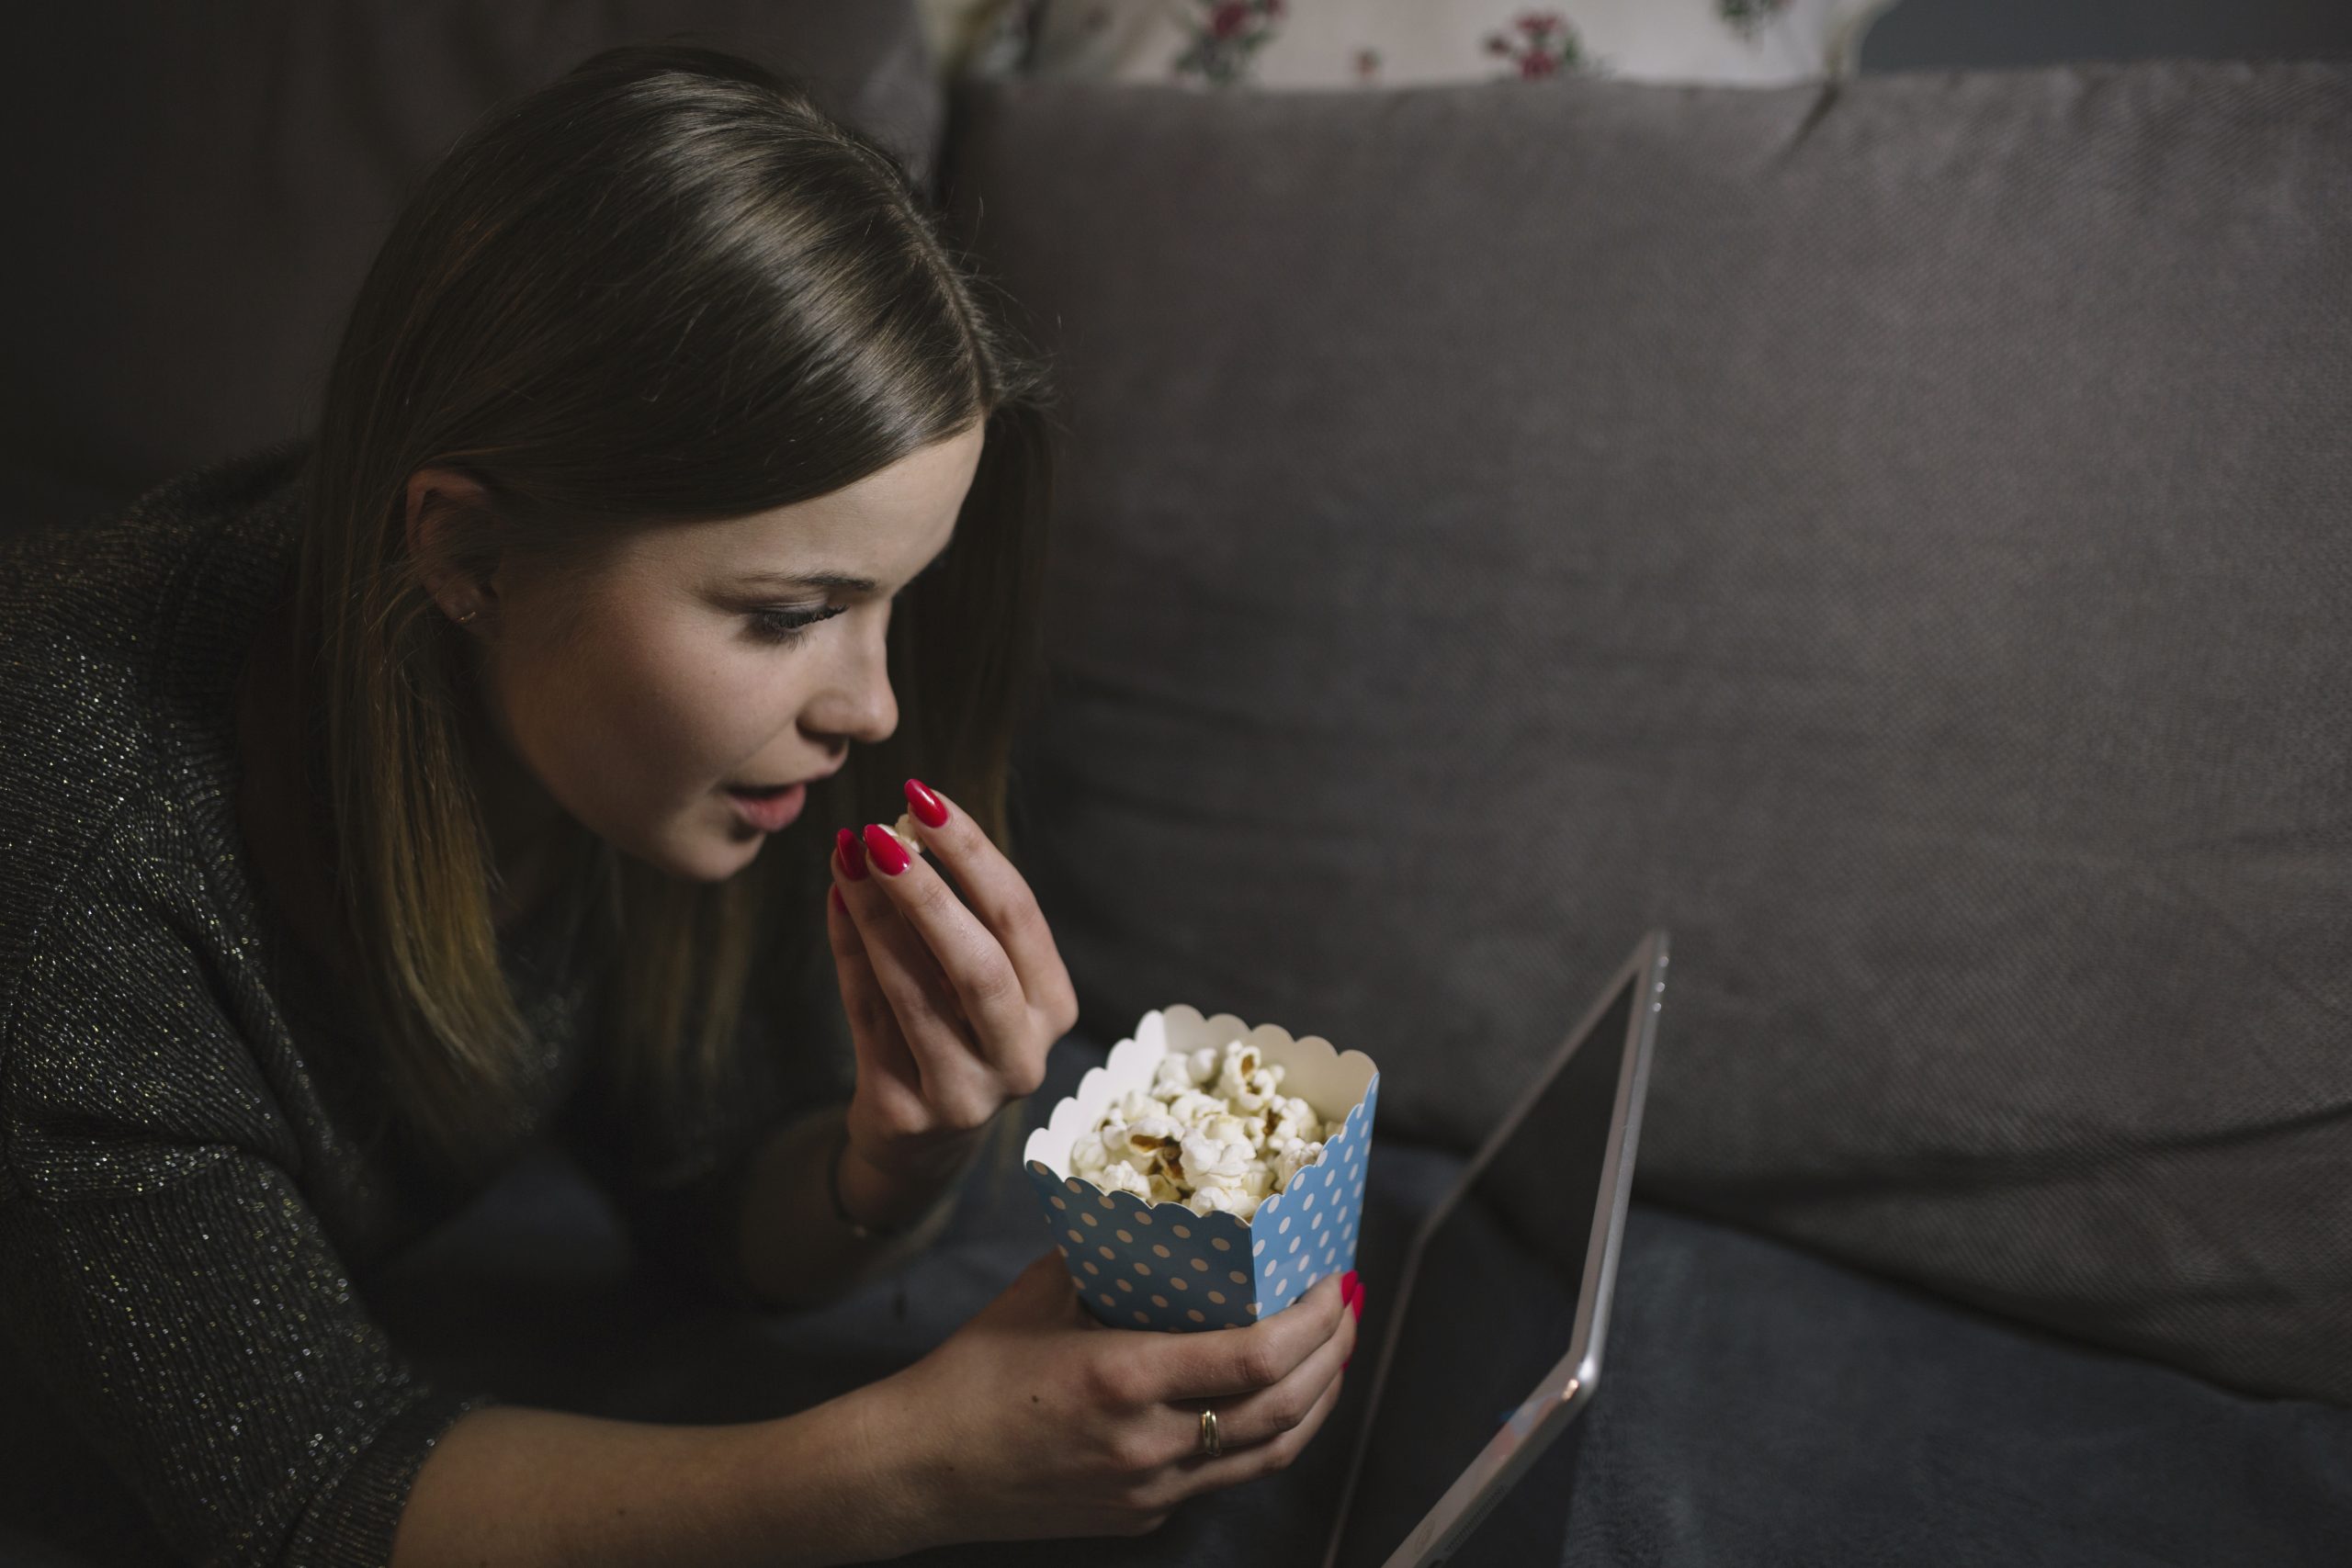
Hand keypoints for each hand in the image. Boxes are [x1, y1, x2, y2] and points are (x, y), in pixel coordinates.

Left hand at [825, 778, 1079, 1206]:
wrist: (921, 1139)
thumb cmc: (952, 1028)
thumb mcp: (972, 976)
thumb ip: (952, 914)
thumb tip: (900, 829)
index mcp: (1053, 1007)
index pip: (1018, 916)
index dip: (972, 853)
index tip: (924, 798)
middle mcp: (1022, 1056)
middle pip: (978, 963)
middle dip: (927, 890)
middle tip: (879, 830)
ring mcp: (966, 1093)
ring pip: (915, 992)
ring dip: (875, 916)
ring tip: (845, 855)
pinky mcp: (906, 1112)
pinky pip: (868, 1017)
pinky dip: (850, 953)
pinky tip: (835, 901)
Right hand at [865, 1250, 1359, 1548]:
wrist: (920, 1468)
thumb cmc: (972, 1375)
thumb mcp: (1042, 1295)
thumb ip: (1111, 1259)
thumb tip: (1164, 1218)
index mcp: (1124, 1378)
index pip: (1256, 1358)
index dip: (1314, 1322)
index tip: (1335, 1281)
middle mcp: (1148, 1444)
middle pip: (1283, 1410)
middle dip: (1334, 1355)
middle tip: (1349, 1307)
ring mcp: (1150, 1491)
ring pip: (1269, 1454)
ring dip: (1316, 1401)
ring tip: (1332, 1354)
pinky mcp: (1143, 1516)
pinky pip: (1224, 1476)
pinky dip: (1264, 1434)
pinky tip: (1270, 1399)